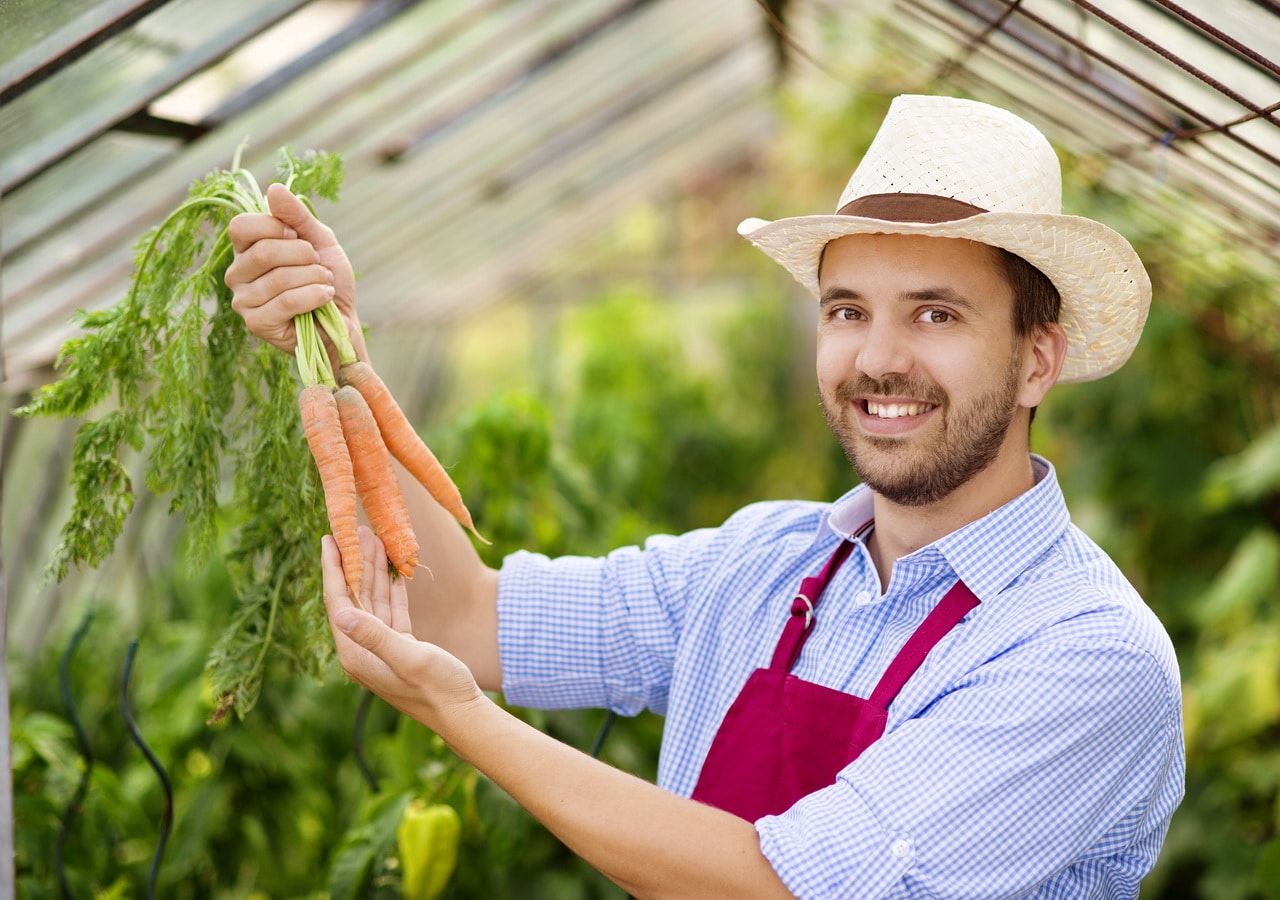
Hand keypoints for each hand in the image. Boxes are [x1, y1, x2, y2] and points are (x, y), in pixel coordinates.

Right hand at [225, 183, 360, 356]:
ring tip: (325, 283)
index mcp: (246, 249)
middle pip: (263, 252)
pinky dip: (314, 296)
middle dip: (304, 256)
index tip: (300, 237)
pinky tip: (325, 297)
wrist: (344, 319)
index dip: (275, 226)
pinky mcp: (257, 324)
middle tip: (320, 265)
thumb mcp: (319, 240)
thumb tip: (273, 188)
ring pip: (279, 278)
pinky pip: (286, 302)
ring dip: (314, 277)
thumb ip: (297, 216)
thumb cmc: (328, 278)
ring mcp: (243, 301)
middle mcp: (237, 274)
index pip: (241, 226)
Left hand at [322, 527, 485, 728]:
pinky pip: (392, 610)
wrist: (461, 713)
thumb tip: (341, 614)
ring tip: (374, 539)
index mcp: (356, 653)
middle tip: (355, 529)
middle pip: (354, 597)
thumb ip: (375, 636)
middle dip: (354, 562)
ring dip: (374, 570)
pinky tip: (393, 569)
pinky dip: (393, 588)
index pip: (338, 602)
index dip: (333, 569)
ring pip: (374, 600)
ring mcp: (382, 647)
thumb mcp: (408, 659)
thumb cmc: (437, 689)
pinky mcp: (401, 646)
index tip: (329, 539)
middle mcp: (363, 649)